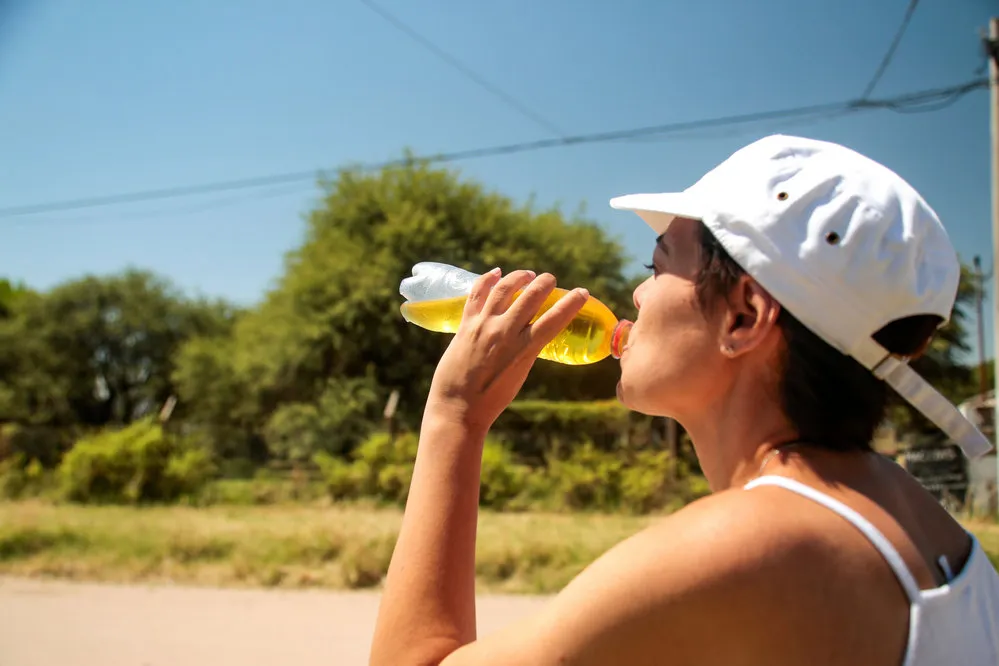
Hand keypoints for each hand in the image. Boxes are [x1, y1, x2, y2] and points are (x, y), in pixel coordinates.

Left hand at [424, 268, 588, 433]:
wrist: (458, 407)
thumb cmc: (492, 398)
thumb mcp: (520, 373)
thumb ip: (526, 349)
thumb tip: (533, 332)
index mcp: (524, 350)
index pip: (554, 319)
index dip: (571, 303)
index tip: (582, 292)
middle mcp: (505, 333)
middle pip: (531, 296)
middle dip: (544, 282)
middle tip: (549, 279)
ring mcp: (484, 325)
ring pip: (504, 288)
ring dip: (518, 277)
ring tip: (527, 275)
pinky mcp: (466, 324)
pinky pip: (477, 293)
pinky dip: (487, 279)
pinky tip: (495, 273)